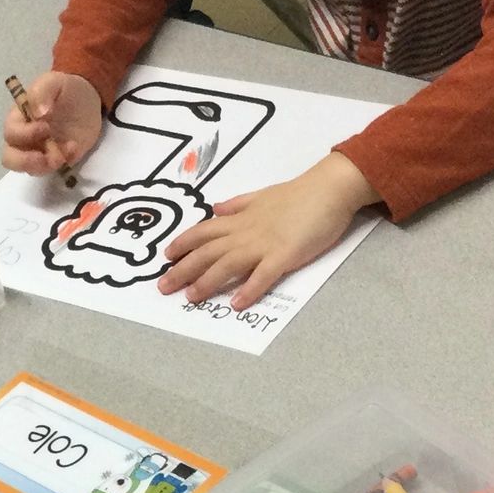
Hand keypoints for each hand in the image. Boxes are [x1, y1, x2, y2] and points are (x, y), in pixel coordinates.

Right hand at [1, 70, 100, 175]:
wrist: (88, 98)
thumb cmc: (64, 89)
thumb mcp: (53, 81)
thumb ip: (41, 92)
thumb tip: (38, 112)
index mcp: (19, 119)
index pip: (11, 134)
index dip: (24, 135)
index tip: (46, 127)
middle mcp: (24, 140)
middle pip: (11, 159)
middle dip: (26, 161)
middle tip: (46, 157)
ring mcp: (40, 152)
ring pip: (31, 169)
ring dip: (46, 166)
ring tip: (64, 156)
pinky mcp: (58, 159)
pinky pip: (56, 169)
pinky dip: (66, 162)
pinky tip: (76, 147)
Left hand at [157, 151, 374, 307]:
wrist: (330, 189)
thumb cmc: (299, 194)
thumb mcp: (261, 195)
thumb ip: (238, 204)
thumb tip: (216, 208)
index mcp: (240, 218)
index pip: (204, 232)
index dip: (183, 244)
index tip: (166, 257)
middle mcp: (246, 231)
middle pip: (207, 251)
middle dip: (183, 269)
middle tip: (163, 287)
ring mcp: (265, 244)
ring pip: (228, 264)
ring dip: (207, 281)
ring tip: (191, 298)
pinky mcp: (286, 254)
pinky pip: (263, 274)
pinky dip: (249, 289)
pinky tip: (236, 304)